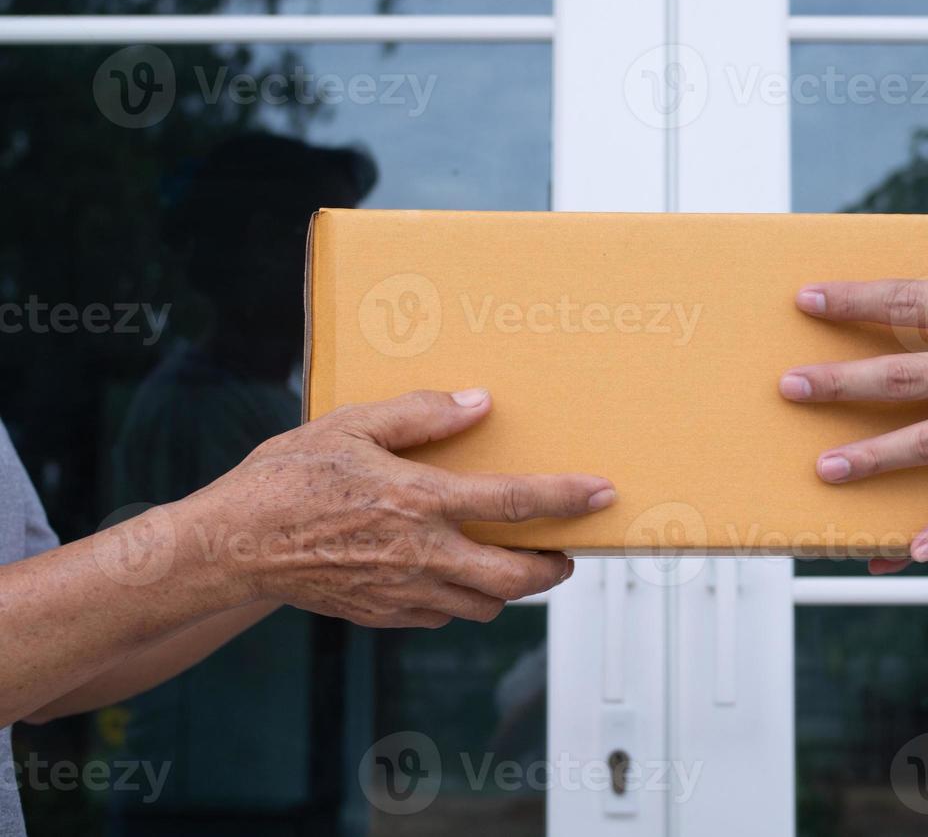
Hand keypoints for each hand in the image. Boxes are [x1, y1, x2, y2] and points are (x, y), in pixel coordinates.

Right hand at [183, 389, 615, 626]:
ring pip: (485, 606)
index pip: (513, 502)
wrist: (231, 547)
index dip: (566, 499)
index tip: (603, 494)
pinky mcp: (382, 615)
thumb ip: (420, 414)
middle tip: (565, 553)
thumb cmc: (288, 478)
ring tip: (514, 563)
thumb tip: (478, 402)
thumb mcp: (352, 425)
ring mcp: (403, 593)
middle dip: (553, 568)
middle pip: (516, 577)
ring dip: (510, 588)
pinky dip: (463, 601)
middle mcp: (421, 555)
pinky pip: (443, 617)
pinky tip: (455, 577)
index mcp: (420, 501)